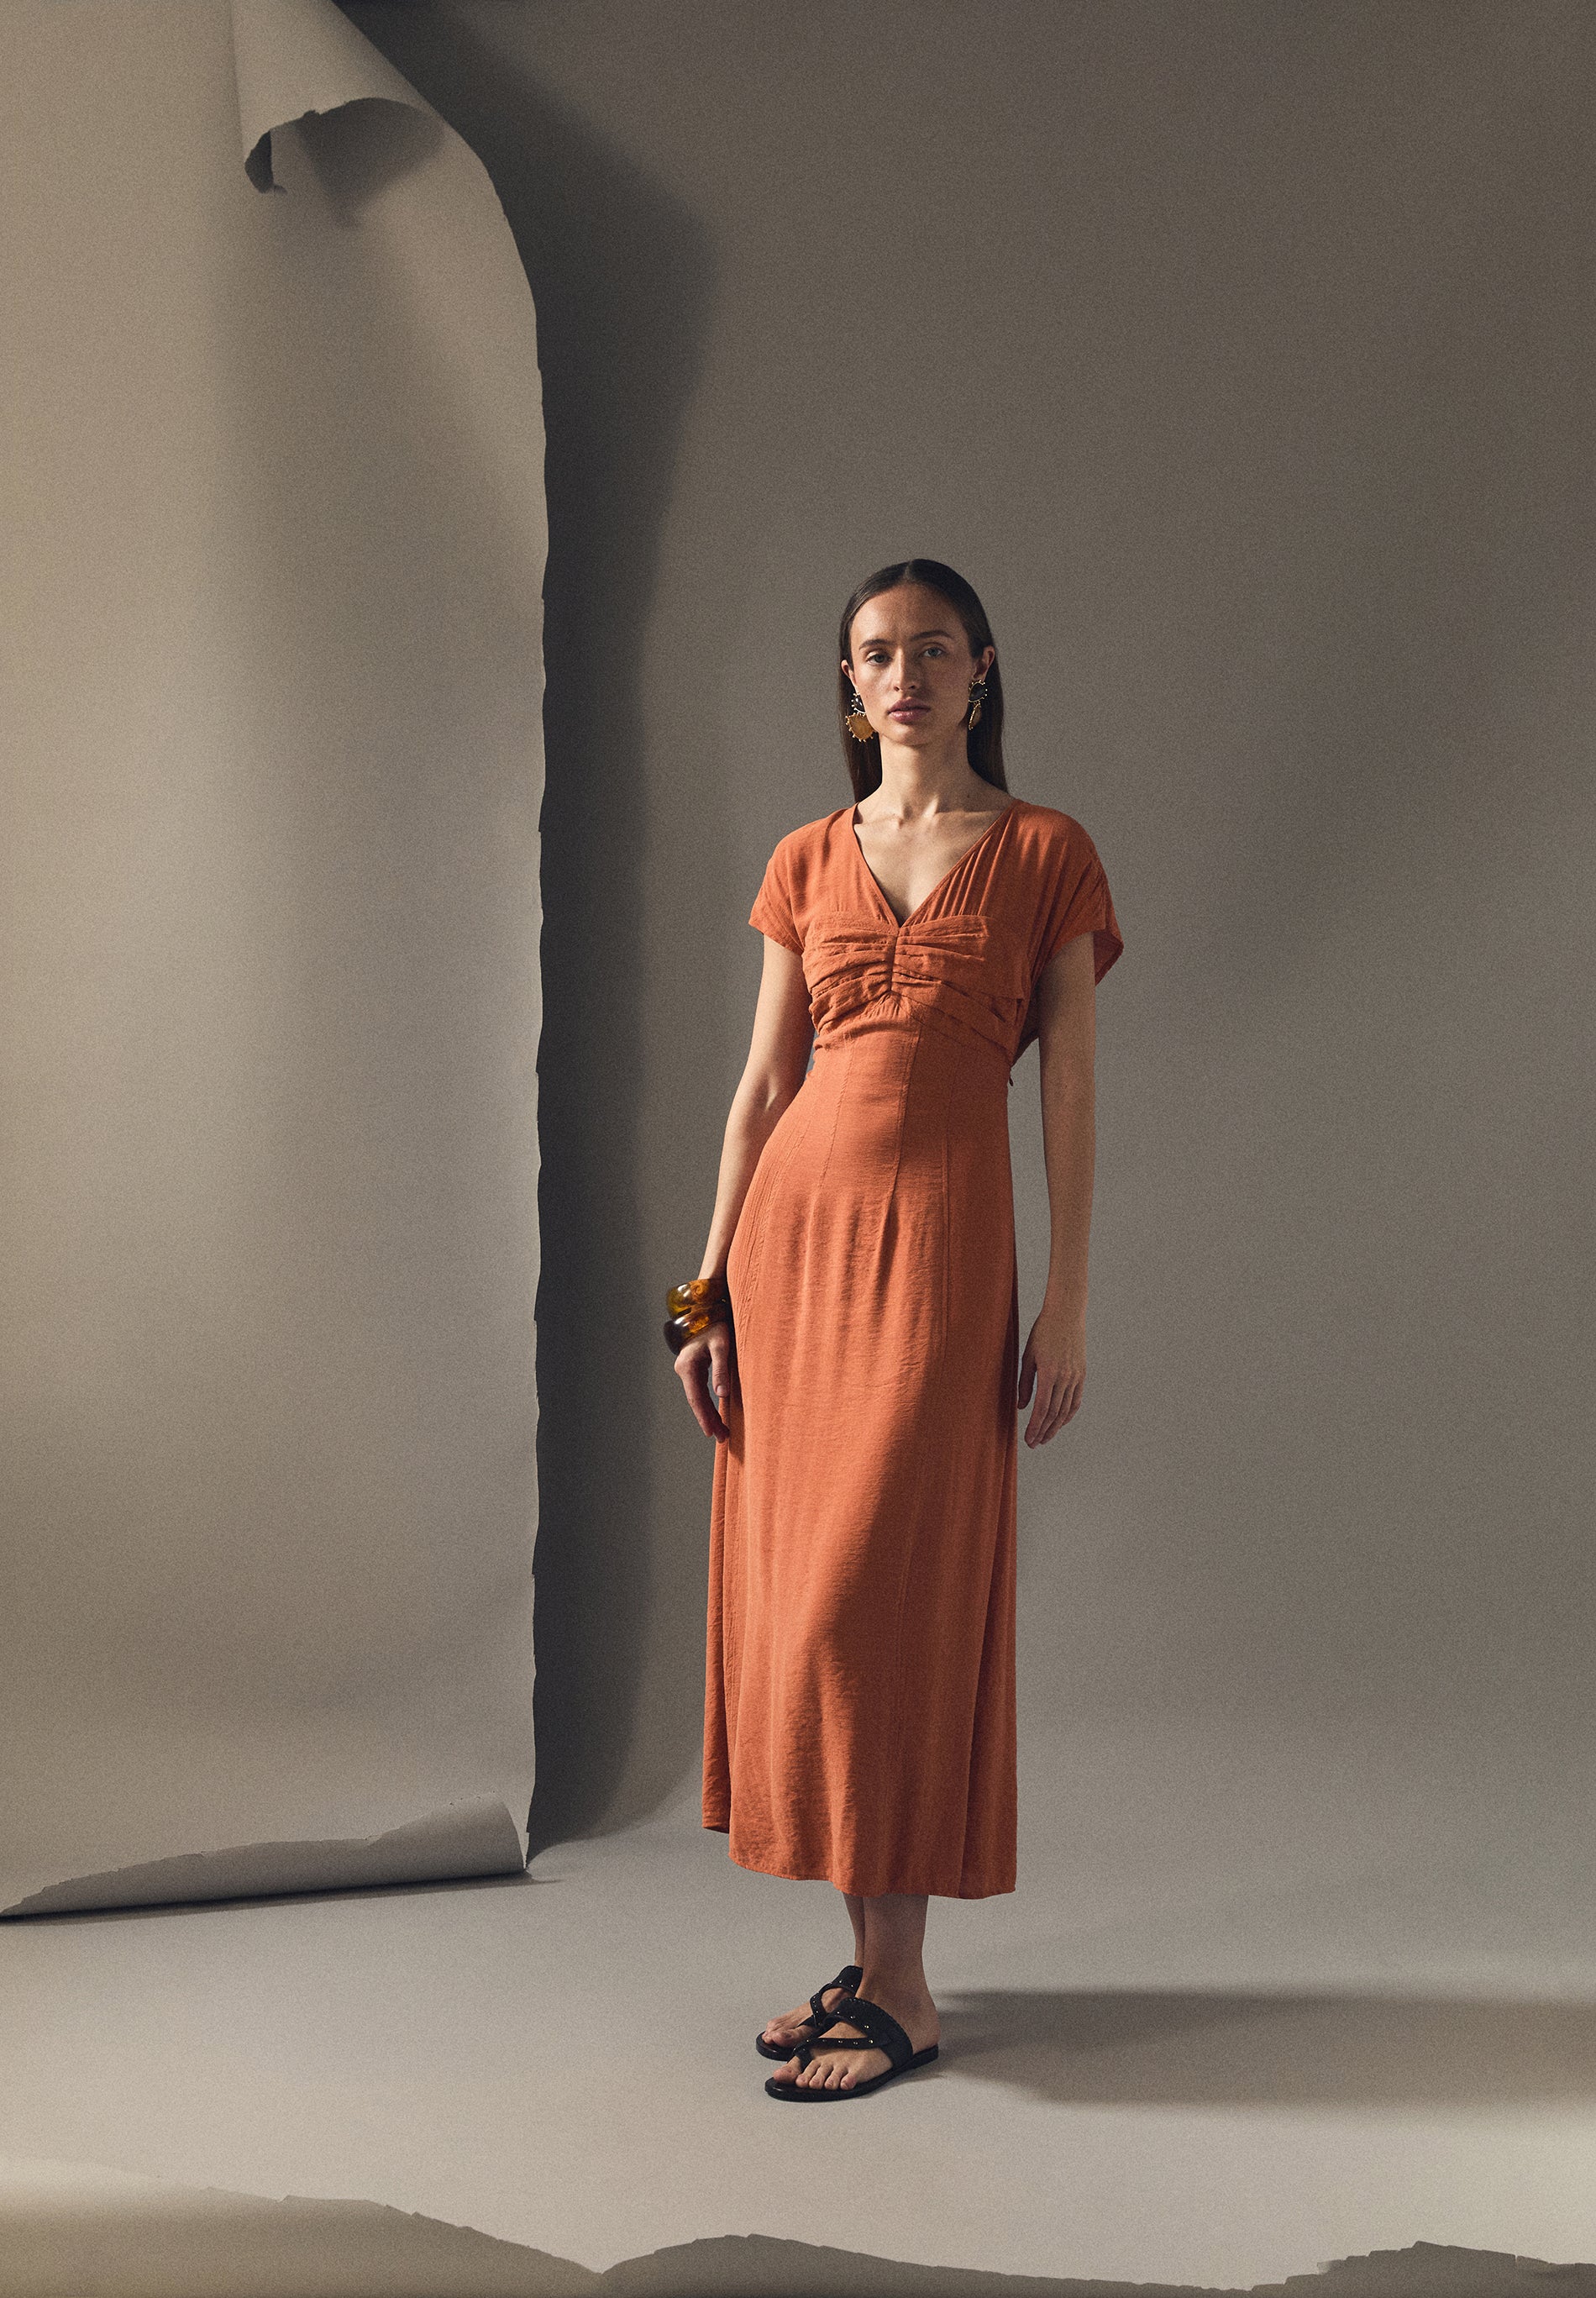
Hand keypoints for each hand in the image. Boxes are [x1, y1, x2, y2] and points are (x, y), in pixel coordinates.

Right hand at [675, 1319, 736, 1442]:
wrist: (706, 1309)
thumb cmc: (715, 1324)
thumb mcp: (721, 1345)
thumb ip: (721, 1368)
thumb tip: (722, 1394)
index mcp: (688, 1366)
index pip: (696, 1397)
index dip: (704, 1416)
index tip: (712, 1432)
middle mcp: (684, 1369)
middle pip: (696, 1400)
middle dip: (708, 1419)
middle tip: (721, 1437)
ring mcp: (687, 1369)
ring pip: (697, 1396)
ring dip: (708, 1413)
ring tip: (721, 1430)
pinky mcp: (693, 1367)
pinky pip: (699, 1390)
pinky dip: (707, 1402)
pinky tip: (715, 1413)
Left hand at [1017, 1301, 1084, 1446]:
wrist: (1066, 1314)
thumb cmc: (1042, 1332)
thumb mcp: (1028, 1356)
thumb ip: (1024, 1383)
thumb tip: (1021, 1407)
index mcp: (1050, 1373)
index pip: (1042, 1409)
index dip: (1035, 1427)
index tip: (1028, 1440)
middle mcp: (1066, 1377)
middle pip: (1055, 1413)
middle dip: (1044, 1431)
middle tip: (1035, 1444)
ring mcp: (1076, 1376)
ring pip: (1066, 1410)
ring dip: (1056, 1427)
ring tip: (1045, 1438)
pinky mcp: (1082, 1374)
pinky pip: (1076, 1400)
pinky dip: (1068, 1414)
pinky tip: (1060, 1422)